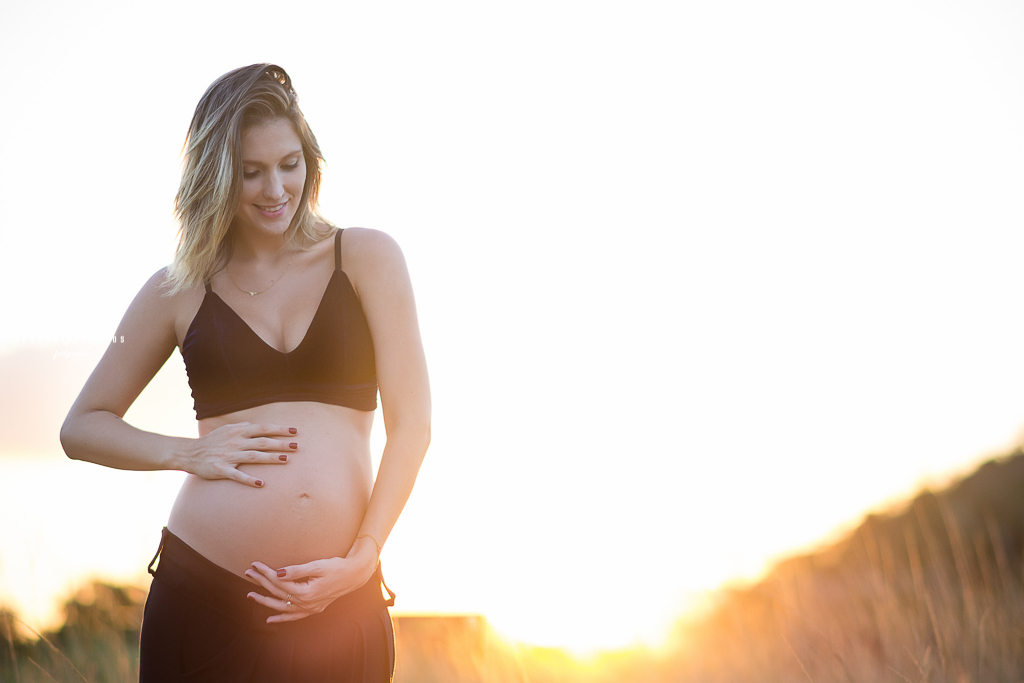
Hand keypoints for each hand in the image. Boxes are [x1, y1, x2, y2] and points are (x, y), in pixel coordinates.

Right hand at [182, 422, 296, 486]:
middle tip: (297, 446)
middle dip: (280, 443)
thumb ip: (242, 426)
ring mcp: (229, 456)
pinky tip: (262, 483)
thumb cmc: (212, 441)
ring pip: (253, 456)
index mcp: (238, 431)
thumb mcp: (226, 429)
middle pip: (262, 442)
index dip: (279, 429)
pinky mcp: (221, 469)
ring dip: (270, 458)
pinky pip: (237, 475)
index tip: (295, 431)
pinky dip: (249, 479)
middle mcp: (235, 442)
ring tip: (285, 460)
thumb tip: (255, 424)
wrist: (189, 453)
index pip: (263, 428)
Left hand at [243, 552, 377, 622]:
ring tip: (250, 595)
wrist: (353, 575)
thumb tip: (277, 574)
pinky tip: (269, 619)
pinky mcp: (312, 609)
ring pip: (281, 607)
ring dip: (265, 601)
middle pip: (277, 593)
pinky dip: (280, 618)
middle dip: (260, 583)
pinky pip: (293, 617)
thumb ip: (296, 571)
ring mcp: (309, 608)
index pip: (279, 582)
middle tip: (248, 573)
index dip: (265, 573)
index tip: (255, 565)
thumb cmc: (336, 567)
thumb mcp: (317, 566)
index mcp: (305, 592)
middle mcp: (305, 603)